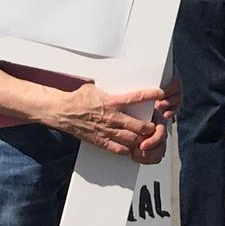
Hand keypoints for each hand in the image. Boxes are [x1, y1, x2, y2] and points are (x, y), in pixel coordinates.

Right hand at [46, 82, 165, 156]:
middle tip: (157, 125)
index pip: (136, 98)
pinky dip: (128, 150)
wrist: (63, 112)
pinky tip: (132, 148)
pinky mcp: (100, 142)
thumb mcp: (96, 87)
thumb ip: (110, 87)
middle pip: (138, 126)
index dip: (151, 96)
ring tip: (148, 138)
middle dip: (150, 127)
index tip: (161, 93)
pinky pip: (118, 149)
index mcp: (112, 102)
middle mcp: (112, 118)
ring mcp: (107, 131)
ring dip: (142, 140)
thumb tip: (117, 75)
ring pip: (131, 139)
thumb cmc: (79, 97)